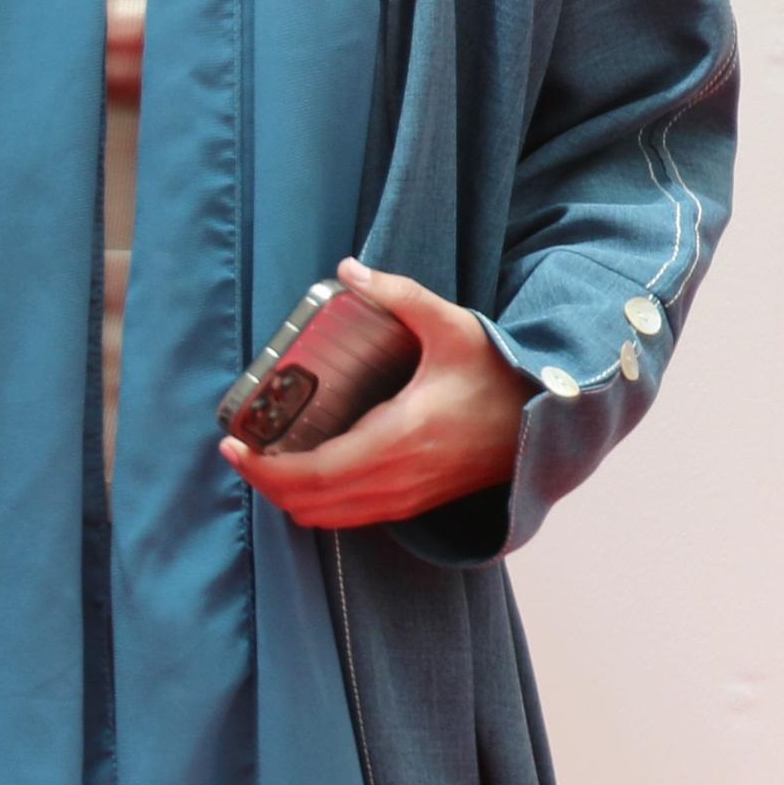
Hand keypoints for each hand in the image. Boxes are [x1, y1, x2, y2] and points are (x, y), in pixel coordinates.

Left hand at [224, 259, 527, 530]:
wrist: (551, 421)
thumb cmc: (500, 375)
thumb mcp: (454, 327)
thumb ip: (401, 295)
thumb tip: (349, 266)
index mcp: (400, 439)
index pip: (314, 474)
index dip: (264, 469)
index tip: (232, 446)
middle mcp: (400, 479)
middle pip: (311, 502)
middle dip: (266, 482)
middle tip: (239, 450)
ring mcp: (410, 498)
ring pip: (330, 518)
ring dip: (290, 496)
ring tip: (265, 461)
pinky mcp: (418, 503)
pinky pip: (354, 518)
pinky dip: (320, 504)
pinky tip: (306, 473)